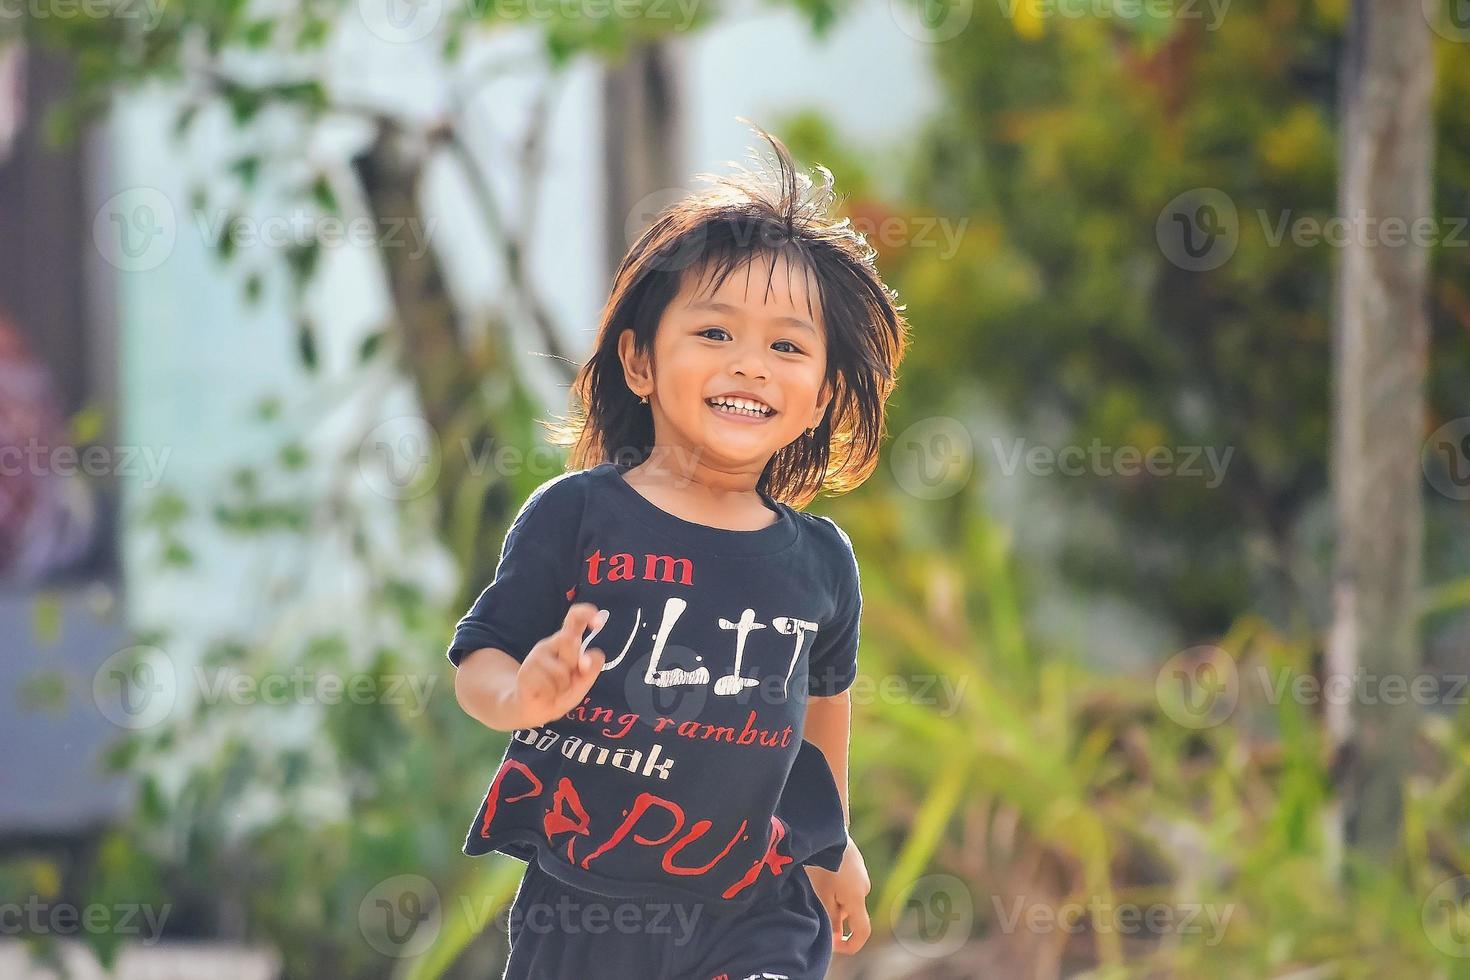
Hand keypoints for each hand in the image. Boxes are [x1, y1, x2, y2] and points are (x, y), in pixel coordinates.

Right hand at [510, 603, 607, 727]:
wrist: (534, 709)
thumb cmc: (561, 693)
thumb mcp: (582, 683)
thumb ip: (591, 670)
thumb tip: (588, 657)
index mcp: (568, 642)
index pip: (575, 619)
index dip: (586, 614)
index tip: (599, 623)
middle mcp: (551, 643)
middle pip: (570, 641)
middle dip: (574, 664)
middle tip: (568, 678)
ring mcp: (536, 656)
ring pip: (561, 670)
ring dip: (563, 686)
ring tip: (555, 689)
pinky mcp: (525, 670)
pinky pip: (548, 685)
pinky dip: (551, 695)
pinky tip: (544, 694)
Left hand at [805, 837, 870, 954]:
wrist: (829, 829)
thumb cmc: (823, 864)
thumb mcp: (822, 895)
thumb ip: (830, 919)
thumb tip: (835, 938)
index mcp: (857, 899)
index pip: (862, 932)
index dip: (849, 946)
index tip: (833, 947)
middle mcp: (863, 888)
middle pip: (851, 915)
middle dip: (833, 917)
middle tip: (812, 908)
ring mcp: (861, 875)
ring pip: (846, 899)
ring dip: (833, 900)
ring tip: (813, 886)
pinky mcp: (856, 864)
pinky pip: (846, 885)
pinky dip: (834, 887)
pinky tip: (819, 874)